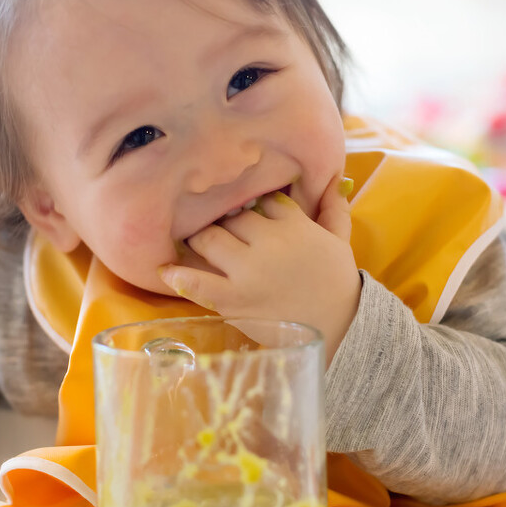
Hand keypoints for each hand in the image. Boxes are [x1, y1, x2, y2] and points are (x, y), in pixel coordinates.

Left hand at [159, 173, 360, 363]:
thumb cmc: (337, 282)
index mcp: (294, 224)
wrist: (340, 328)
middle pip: (232, 218)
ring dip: (201, 240)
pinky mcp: (233, 299)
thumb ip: (334, 207)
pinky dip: (178, 276)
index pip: (262, 201)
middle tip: (221, 230)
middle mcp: (268, 242)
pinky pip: (197, 283)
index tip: (250, 213)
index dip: (254, 207)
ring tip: (198, 245)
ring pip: (209, 239)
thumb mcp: (341, 240)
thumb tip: (336, 178)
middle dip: (226, 222)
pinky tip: (165, 270)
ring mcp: (247, 271)